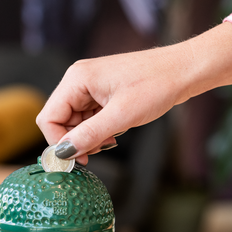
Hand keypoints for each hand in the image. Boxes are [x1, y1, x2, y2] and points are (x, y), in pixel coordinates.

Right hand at [36, 22, 231, 164]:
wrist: (183, 71)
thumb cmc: (156, 86)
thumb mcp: (121, 116)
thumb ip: (88, 135)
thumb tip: (63, 153)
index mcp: (76, 79)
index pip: (48, 117)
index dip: (59, 142)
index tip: (78, 160)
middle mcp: (78, 80)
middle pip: (60, 120)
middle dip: (77, 140)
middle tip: (100, 150)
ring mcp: (90, 86)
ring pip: (76, 122)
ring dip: (90, 137)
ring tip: (113, 139)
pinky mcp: (102, 93)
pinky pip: (89, 118)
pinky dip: (99, 130)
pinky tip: (116, 132)